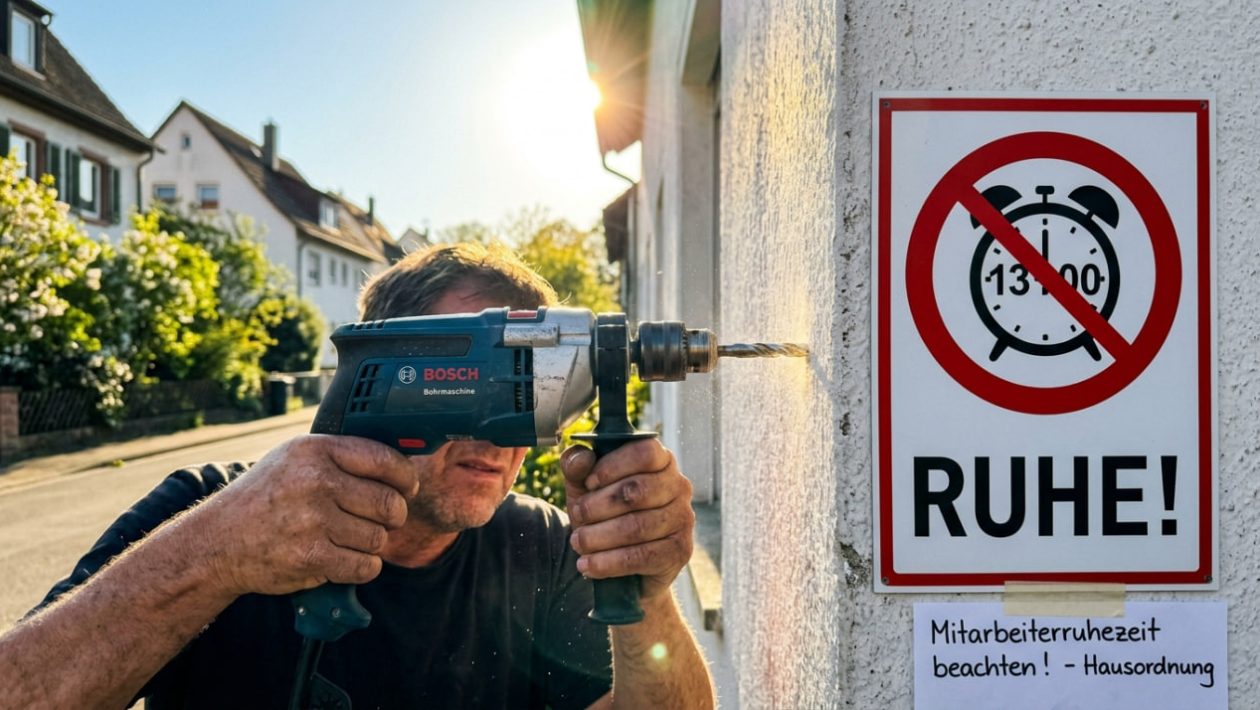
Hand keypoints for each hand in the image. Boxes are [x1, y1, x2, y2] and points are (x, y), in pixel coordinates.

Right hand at [194, 435, 417, 596]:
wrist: (218, 542)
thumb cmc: (265, 497)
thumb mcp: (294, 458)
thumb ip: (341, 456)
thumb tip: (399, 463)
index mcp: (316, 450)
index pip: (385, 460)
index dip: (406, 478)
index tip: (407, 488)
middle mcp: (316, 481)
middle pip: (389, 503)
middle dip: (393, 516)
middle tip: (381, 519)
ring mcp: (314, 520)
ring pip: (379, 538)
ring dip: (371, 544)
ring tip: (347, 538)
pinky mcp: (312, 556)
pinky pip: (365, 566)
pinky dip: (362, 567)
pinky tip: (343, 558)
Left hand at [561, 440, 694, 600]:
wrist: (627, 567)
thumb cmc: (606, 515)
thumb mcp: (585, 488)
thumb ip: (577, 467)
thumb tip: (580, 458)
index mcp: (661, 461)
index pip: (645, 452)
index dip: (613, 466)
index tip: (588, 482)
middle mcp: (679, 486)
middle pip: (637, 490)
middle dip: (598, 506)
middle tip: (576, 516)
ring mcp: (683, 519)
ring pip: (637, 526)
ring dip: (599, 537)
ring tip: (578, 543)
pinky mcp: (680, 551)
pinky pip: (642, 556)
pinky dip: (609, 562)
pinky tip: (589, 565)